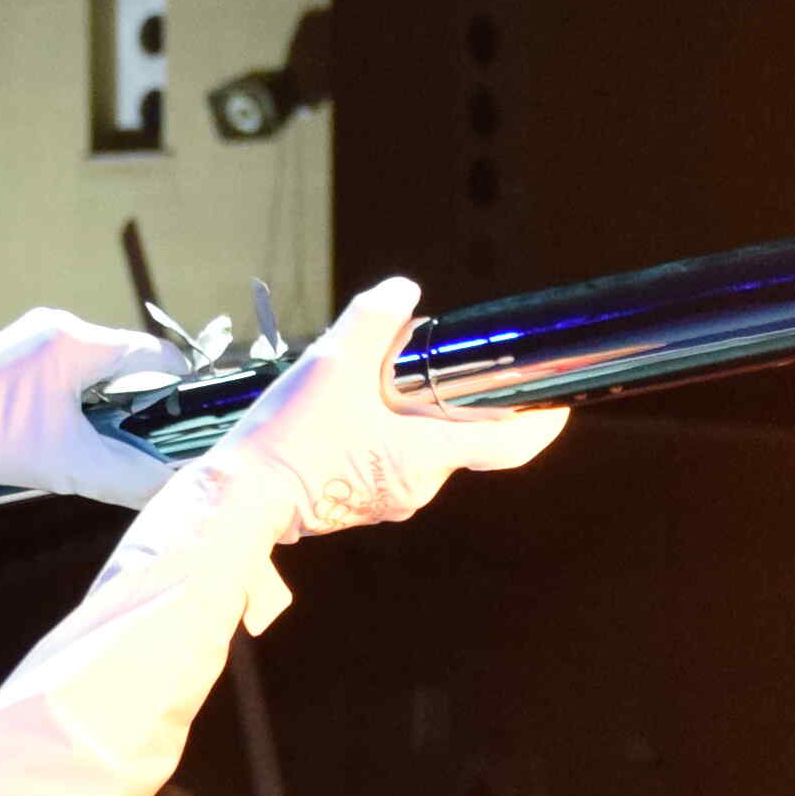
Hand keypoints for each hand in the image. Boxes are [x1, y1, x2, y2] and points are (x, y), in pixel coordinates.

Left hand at [0, 305, 180, 510]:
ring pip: (99, 374)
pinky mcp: (18, 356)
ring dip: (110, 408)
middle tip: (149, 446)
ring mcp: (37, 340)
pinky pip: (71, 377)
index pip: (156, 356)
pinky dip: (82, 406)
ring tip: (107, 447)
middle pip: (130, 365)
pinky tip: (73, 438)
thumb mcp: (65, 463)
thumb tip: (172, 489)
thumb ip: (126, 476)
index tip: (195, 423)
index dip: (181, 390)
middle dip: (143, 406)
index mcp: (79, 341)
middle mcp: (62, 329)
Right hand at [197, 281, 569, 545]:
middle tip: (424, 363)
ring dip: (410, 417)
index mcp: (427, 455)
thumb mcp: (333, 363)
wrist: (237, 499)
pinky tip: (344, 414)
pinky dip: (382, 436)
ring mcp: (390, 499)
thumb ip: (374, 321)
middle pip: (461, 438)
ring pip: (422, 449)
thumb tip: (403, 292)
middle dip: (452, 399)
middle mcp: (418, 485)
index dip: (542, 422)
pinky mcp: (360, 503)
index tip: (556, 400)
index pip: (511, 445)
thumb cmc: (289, 439)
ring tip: (369, 384)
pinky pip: (389, 463)